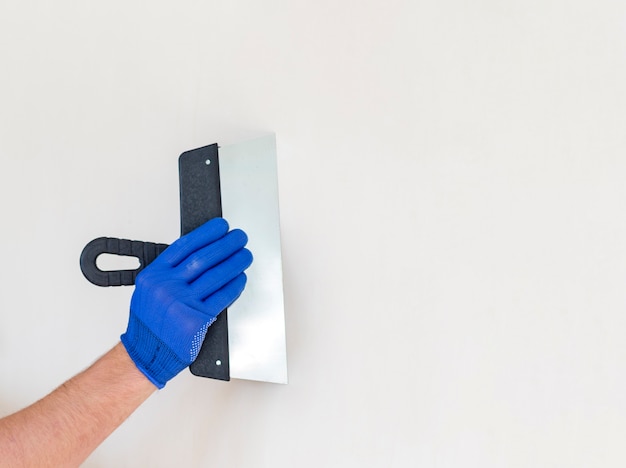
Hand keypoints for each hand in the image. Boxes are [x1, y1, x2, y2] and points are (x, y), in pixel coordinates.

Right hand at [121, 218, 252, 387]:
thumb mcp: (149, 289)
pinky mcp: (196, 320)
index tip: (220, 226)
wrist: (146, 353)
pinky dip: (235, 285)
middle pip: (203, 258)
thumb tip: (200, 250)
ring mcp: (181, 304)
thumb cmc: (149, 323)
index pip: (185, 246)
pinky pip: (222, 297)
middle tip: (239, 237)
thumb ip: (170, 271)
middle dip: (226, 244)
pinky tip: (241, 277)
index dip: (206, 233)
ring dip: (235, 262)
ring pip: (216, 275)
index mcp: (154, 275)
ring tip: (245, 255)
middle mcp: (166, 287)